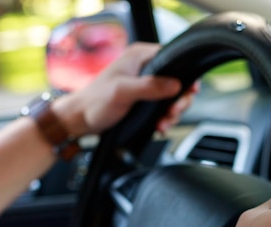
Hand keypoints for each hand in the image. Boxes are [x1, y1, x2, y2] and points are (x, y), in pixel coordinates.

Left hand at [53, 42, 196, 136]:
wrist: (81, 120)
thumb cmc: (95, 102)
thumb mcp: (123, 92)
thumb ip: (149, 87)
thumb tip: (175, 84)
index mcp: (140, 56)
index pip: (174, 58)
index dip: (185, 75)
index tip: (189, 91)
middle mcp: (145, 68)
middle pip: (177, 81)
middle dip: (179, 101)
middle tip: (173, 112)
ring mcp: (145, 84)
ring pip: (172, 97)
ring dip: (172, 113)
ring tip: (164, 123)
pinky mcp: (144, 100)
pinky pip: (163, 108)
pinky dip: (165, 118)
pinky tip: (160, 126)